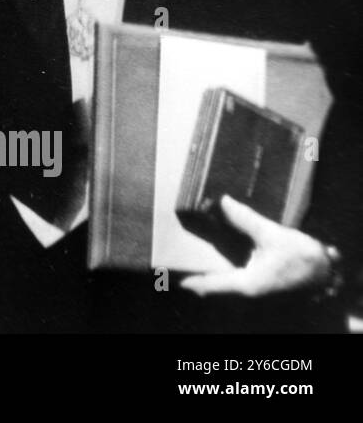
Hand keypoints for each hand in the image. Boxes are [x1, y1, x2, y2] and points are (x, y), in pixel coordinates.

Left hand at [179, 196, 333, 297]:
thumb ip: (245, 219)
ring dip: (205, 271)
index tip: (167, 272)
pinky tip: (210, 255)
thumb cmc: (303, 258)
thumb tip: (222, 201)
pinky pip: (230, 280)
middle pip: (210, 285)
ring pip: (220, 283)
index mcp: (247, 285)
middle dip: (192, 272)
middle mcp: (246, 292)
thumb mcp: (272, 235)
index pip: (208, 285)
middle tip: (171, 257)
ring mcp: (251, 290)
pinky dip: (218, 270)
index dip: (187, 279)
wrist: (326, 273)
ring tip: (185, 253)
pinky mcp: (255, 285)